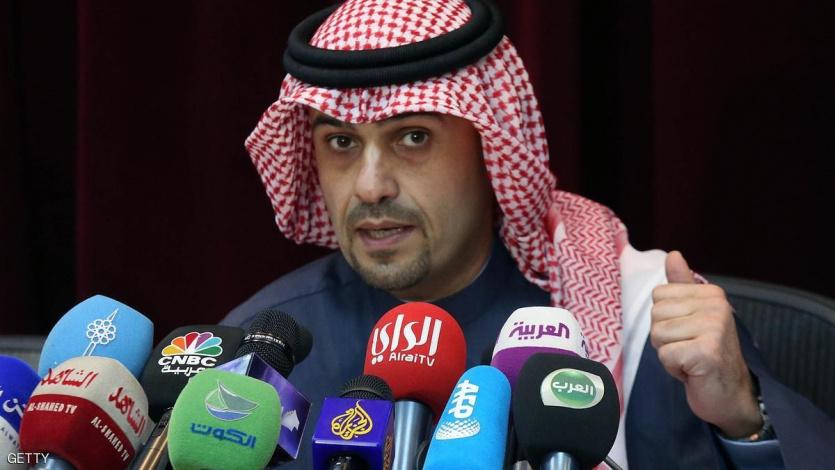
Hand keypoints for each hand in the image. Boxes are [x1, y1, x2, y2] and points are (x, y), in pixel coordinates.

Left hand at [650, 251, 761, 437]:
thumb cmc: (706, 354)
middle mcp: (716, 306)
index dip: (665, 319)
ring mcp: (714, 328)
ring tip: (691, 358)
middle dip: (665, 338)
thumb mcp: (693, 315)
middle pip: (656, 314)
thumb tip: (673, 254)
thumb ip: (681, 286)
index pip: (658, 296)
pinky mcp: (707, 351)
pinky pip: (666, 354)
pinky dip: (674, 368)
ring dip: (669, 353)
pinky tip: (693, 371)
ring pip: (658, 334)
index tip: (687, 333)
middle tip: (689, 349)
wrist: (730, 394)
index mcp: (712, 294)